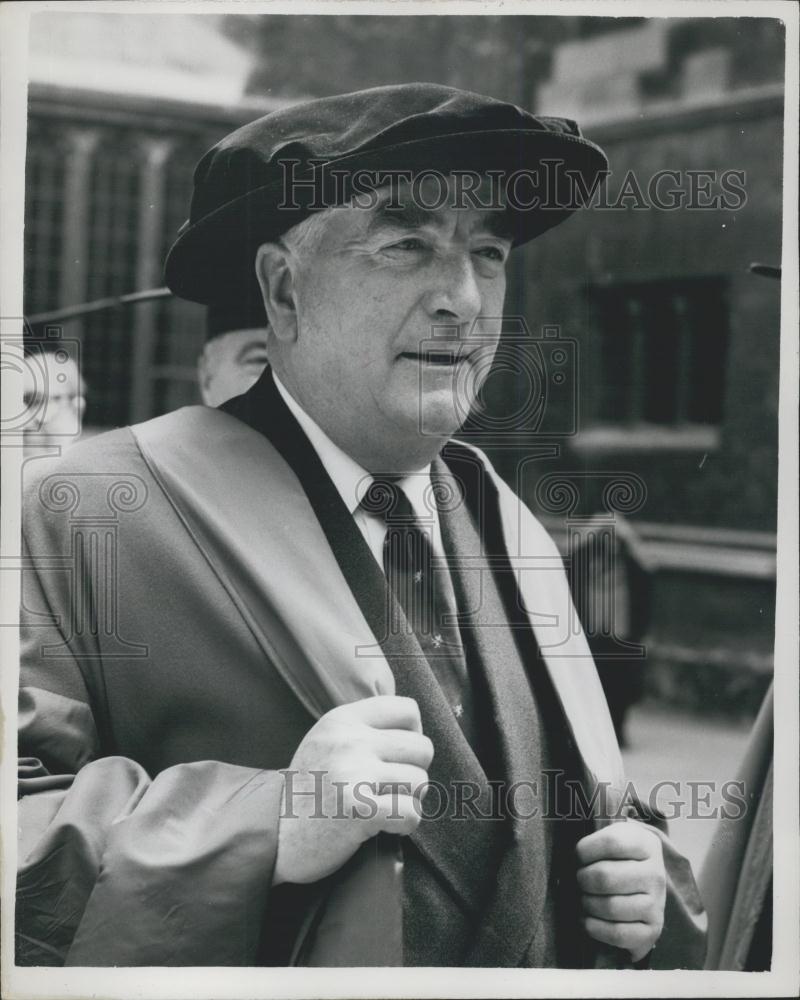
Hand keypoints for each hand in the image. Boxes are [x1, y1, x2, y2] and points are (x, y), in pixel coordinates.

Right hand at [273, 695, 432, 885]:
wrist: (275, 834)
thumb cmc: (310, 789)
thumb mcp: (327, 740)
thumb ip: (364, 727)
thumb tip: (416, 727)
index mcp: (342, 719)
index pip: (407, 710)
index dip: (413, 734)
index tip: (397, 756)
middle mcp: (349, 741)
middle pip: (422, 748)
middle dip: (414, 772)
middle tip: (390, 788)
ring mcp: (354, 774)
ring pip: (420, 782)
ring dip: (410, 801)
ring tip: (384, 807)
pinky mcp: (360, 810)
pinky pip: (412, 813)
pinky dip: (405, 824)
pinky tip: (385, 826)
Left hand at [576, 821, 665, 961]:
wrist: (643, 881)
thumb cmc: (618, 857)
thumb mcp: (611, 837)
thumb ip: (593, 842)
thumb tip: (567, 861)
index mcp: (645, 844)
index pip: (611, 842)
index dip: (585, 850)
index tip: (578, 855)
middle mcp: (656, 874)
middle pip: (605, 877)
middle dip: (583, 879)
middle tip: (580, 880)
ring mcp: (657, 904)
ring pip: (610, 906)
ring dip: (587, 904)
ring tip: (585, 898)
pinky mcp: (652, 930)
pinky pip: (617, 933)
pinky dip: (595, 928)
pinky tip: (588, 919)